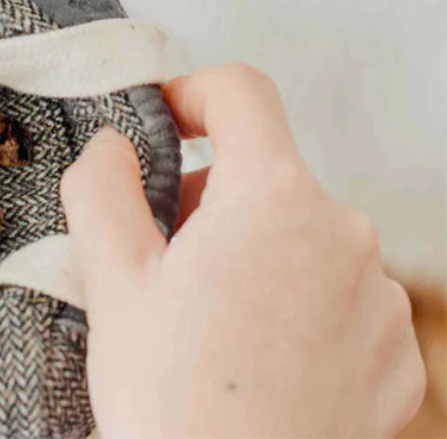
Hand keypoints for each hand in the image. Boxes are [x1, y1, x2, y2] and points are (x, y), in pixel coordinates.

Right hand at [61, 64, 425, 438]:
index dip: (191, 93)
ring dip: (254, 252)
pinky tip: (255, 361)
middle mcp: (344, 233)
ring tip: (208, 322)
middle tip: (165, 258)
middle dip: (212, 197)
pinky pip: (337, 296)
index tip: (163, 126)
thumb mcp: (111, 277)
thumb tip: (113, 146)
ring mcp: (378, 299)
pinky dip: (294, 305)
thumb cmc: (172, 406)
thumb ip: (102, 183)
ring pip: (301, 235)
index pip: (240, 92)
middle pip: (266, 172)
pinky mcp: (395, 357)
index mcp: (273, 196)